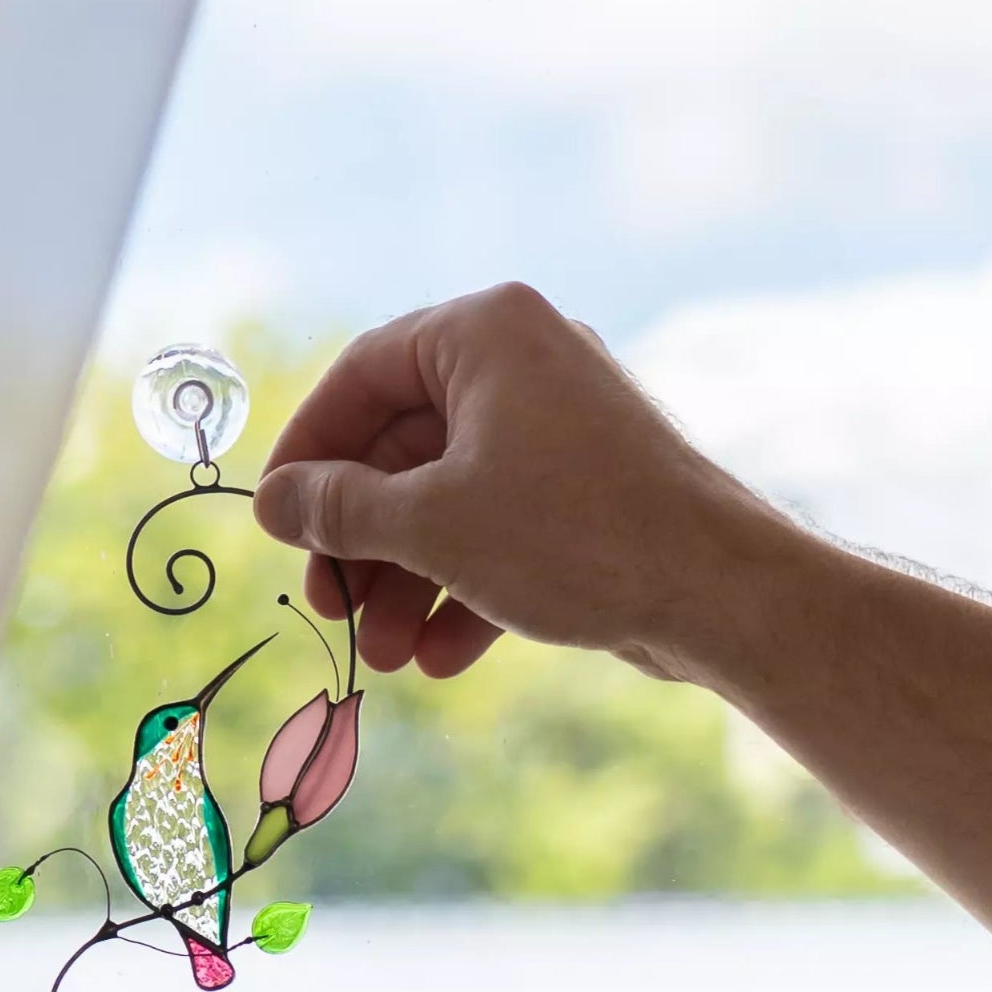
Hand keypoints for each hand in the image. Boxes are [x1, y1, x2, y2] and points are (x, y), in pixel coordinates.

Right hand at [253, 282, 785, 678]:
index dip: (306, 452)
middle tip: (331, 609)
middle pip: (401, 448)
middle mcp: (525, 363)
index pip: (359, 375)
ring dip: (408, 582)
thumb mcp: (430, 524)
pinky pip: (502, 528)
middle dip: (362, 543)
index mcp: (484, 332)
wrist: (721, 594)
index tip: (274, 521)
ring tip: (386, 656)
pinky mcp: (589, 490)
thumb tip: (270, 503)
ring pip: (450, 498)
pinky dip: (466, 589)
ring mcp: (562, 428)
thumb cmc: (573, 535)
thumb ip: (339, 509)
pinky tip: (440, 659)